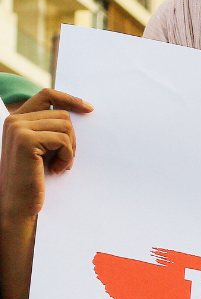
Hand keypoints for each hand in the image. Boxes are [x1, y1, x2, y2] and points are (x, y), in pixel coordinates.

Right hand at [0, 89, 92, 222]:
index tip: (89, 109)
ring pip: (65, 126)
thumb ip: (50, 129)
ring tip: (60, 165)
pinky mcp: (26, 140)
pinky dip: (67, 156)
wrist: (18, 203)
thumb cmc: (34, 178)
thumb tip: (81, 111)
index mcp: (17, 119)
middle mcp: (14, 120)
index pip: (46, 95)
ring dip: (70, 149)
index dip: (69, 99)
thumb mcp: (42, 148)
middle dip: (72, 138)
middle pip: (62, 115)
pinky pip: (63, 140)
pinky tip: (57, 169)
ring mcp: (18, 128)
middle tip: (66, 158)